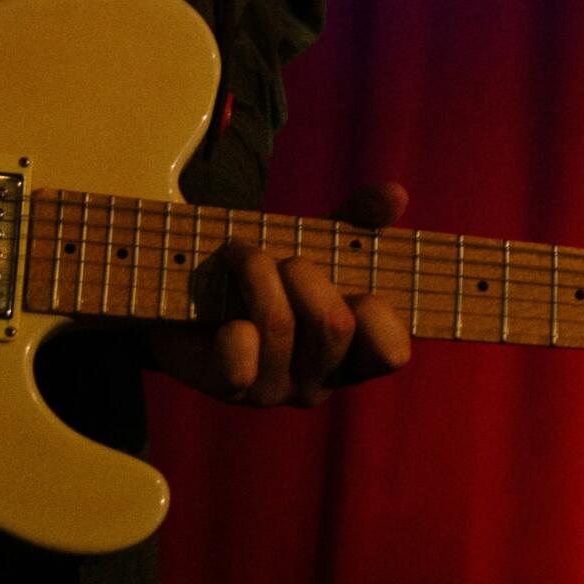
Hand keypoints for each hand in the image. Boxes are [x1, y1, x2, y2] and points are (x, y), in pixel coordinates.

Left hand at [148, 181, 412, 407]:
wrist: (187, 293)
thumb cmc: (267, 273)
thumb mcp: (318, 242)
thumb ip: (359, 219)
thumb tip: (395, 194)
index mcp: (352, 354)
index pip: (391, 353)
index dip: (380, 315)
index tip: (357, 288)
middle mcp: (319, 381)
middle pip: (334, 326)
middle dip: (304, 273)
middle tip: (283, 258)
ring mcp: (275, 390)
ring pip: (280, 326)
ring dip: (256, 272)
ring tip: (240, 254)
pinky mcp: (229, 388)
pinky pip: (240, 362)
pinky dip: (232, 327)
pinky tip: (223, 314)